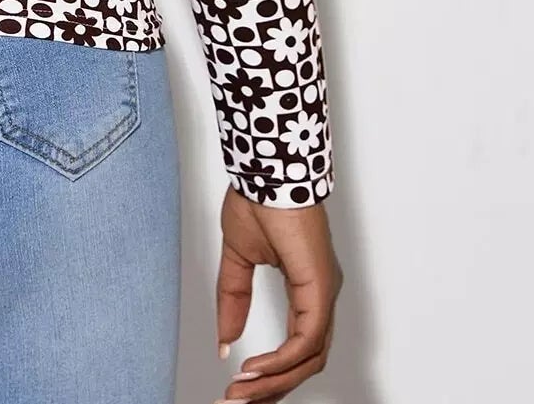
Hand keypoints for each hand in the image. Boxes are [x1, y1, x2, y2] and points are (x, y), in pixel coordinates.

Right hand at [215, 186, 341, 400]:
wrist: (265, 170)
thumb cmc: (258, 200)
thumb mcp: (238, 259)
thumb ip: (233, 300)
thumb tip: (226, 341)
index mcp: (307, 289)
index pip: (296, 347)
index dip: (270, 374)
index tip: (239, 387)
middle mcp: (321, 296)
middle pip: (304, 362)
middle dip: (269, 388)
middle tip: (236, 402)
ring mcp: (324, 293)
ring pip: (307, 358)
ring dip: (273, 381)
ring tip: (241, 392)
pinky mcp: (319, 288)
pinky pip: (306, 340)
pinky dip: (281, 360)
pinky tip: (254, 369)